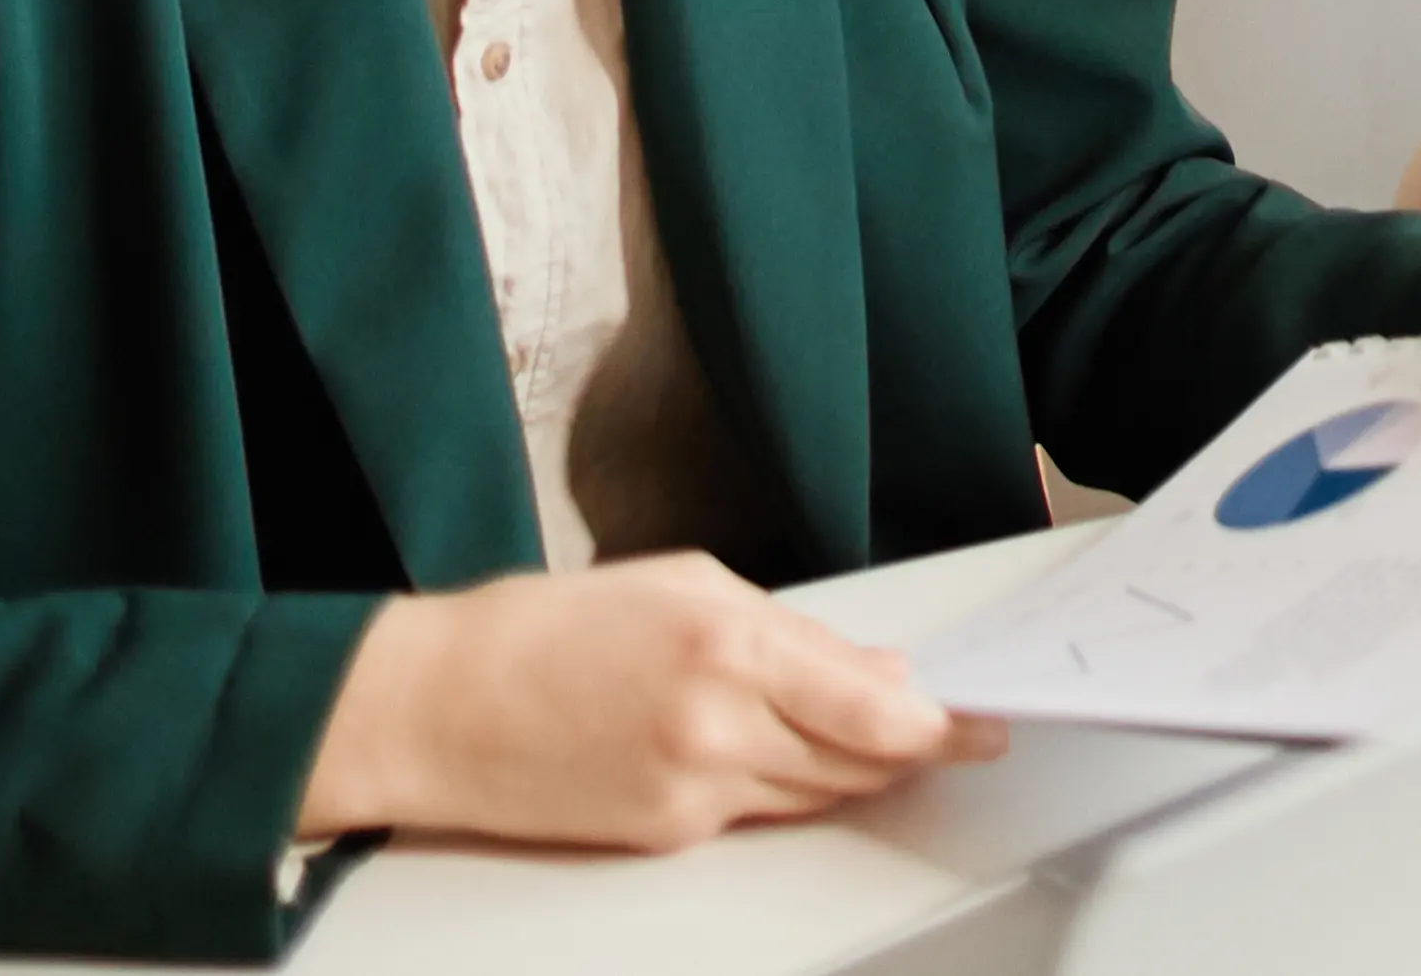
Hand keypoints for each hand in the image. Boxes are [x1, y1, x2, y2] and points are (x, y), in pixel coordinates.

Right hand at [293, 554, 1001, 848]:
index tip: (985, 724)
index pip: (876, 710)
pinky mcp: (664, 834)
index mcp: (730, 647)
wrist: (435, 707)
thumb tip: (875, 674)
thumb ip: (791, 632)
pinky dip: (774, 784)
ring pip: (814, 795)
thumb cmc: (546, 629)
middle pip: (858, 762)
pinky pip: (753, 813)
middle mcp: (719, 728)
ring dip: (847, 769)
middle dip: (907, 749)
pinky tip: (758, 750)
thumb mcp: (682, 587)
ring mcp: (691, 792)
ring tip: (856, 734)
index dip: (943, 727)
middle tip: (942, 731)